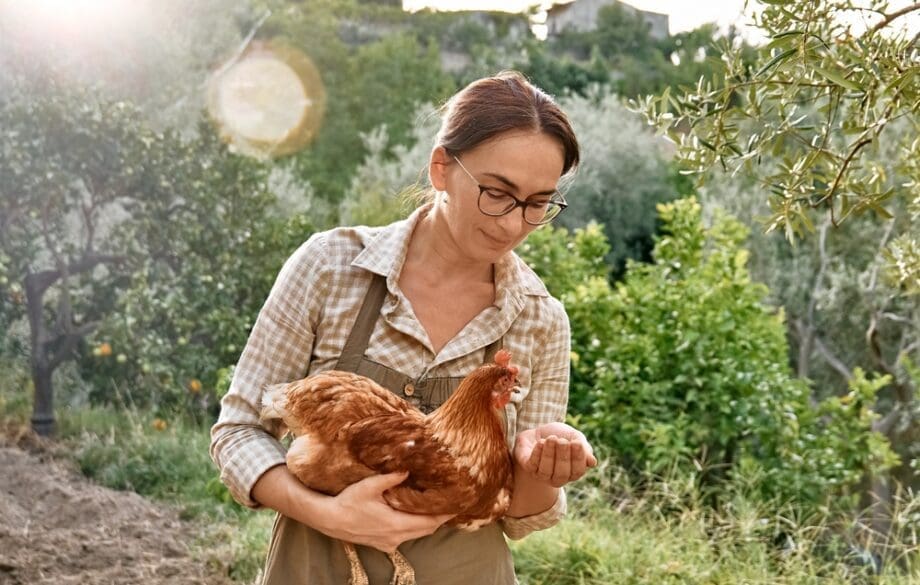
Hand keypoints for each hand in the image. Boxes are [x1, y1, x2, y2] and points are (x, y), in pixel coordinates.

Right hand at [322, 472, 452, 552]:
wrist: (329, 520)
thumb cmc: (348, 502)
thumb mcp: (369, 486)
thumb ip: (390, 477)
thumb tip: (408, 468)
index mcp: (396, 524)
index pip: (430, 522)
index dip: (445, 515)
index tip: (458, 505)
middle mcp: (396, 537)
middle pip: (426, 530)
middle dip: (440, 518)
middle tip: (451, 503)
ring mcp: (389, 543)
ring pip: (416, 534)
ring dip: (427, 523)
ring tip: (436, 507)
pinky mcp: (383, 544)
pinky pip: (405, 537)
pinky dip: (414, 527)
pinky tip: (414, 515)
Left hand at [513, 422, 597, 487]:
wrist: (540, 430)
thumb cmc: (561, 436)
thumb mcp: (575, 438)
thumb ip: (584, 448)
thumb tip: (592, 462)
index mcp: (572, 472)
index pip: (577, 471)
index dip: (578, 458)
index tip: (576, 442)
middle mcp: (557, 477)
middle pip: (562, 473)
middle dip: (563, 456)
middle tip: (562, 441)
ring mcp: (542, 475)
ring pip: (546, 470)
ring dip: (549, 454)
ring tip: (551, 439)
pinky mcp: (528, 467)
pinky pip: (532, 465)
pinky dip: (537, 454)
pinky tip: (541, 442)